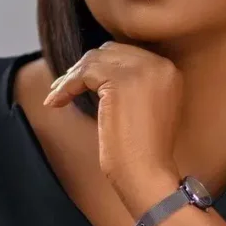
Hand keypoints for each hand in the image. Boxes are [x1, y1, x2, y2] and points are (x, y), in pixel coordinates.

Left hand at [43, 42, 182, 190]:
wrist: (147, 173)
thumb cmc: (143, 150)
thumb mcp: (146, 107)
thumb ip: (133, 84)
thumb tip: (97, 71)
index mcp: (169, 70)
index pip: (127, 54)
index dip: (101, 66)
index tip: (81, 81)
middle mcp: (159, 65)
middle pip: (110, 51)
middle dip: (86, 66)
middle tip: (64, 85)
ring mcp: (141, 71)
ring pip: (95, 60)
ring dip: (72, 76)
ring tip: (57, 94)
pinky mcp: (120, 82)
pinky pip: (84, 74)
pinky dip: (67, 86)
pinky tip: (57, 102)